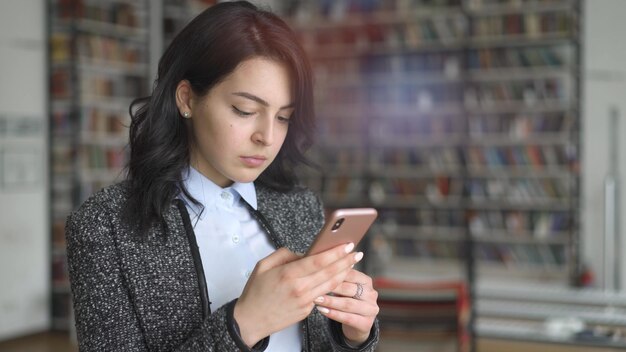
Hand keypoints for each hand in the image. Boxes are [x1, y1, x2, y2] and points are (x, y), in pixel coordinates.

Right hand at [234, 243, 362, 346]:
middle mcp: (299, 288)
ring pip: (331, 285)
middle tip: (357, 252)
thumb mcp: (263, 265)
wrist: (250, 321)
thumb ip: (284, 255)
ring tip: (352, 263)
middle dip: (346, 261)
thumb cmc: (255, 292)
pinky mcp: (306, 311)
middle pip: (330, 272)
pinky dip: (333, 285)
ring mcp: (305, 301)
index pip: (319, 261)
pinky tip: (339, 277)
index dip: (336, 252)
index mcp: (288, 274)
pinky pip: (323, 295)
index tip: (347, 244)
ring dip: (344, 273)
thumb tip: (304, 254)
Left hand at [313, 269, 378, 344]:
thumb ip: (337, 274)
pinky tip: (322, 310)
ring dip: (330, 301)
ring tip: (315, 299)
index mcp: (366, 281)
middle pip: (349, 289)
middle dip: (330, 287)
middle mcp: (371, 294)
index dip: (334, 272)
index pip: (350, 274)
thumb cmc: (346, 299)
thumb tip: (320, 257)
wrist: (356, 324)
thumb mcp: (344, 286)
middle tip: (314, 285)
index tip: (318, 271)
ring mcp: (371, 309)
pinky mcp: (366, 324)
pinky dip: (334, 314)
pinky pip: (348, 318)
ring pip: (348, 304)